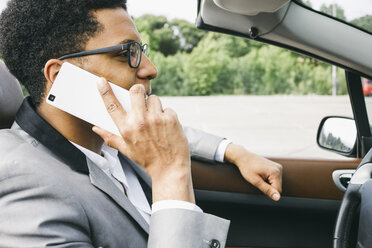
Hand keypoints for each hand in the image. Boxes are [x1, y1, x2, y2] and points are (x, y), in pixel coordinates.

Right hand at [92, 78, 194, 202]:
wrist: (170, 169)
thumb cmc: (147, 159)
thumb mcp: (126, 150)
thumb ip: (110, 137)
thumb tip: (96, 128)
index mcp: (126, 129)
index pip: (112, 106)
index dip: (105, 92)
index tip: (101, 81)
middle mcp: (139, 122)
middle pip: (135, 91)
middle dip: (138, 92)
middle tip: (141, 98)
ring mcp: (156, 119)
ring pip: (153, 99)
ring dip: (155, 107)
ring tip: (156, 122)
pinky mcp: (170, 119)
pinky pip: (167, 108)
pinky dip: (167, 116)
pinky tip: (167, 128)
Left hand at [225, 143, 281, 200]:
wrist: (244, 157)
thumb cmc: (247, 168)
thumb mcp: (255, 181)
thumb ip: (267, 190)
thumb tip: (277, 198)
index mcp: (275, 172)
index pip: (278, 190)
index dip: (268, 191)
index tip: (259, 184)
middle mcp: (279, 169)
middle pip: (278, 187)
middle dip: (268, 187)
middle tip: (259, 180)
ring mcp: (278, 167)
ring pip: (276, 183)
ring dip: (268, 183)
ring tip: (259, 176)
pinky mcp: (276, 167)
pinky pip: (275, 178)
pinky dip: (268, 179)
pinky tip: (262, 174)